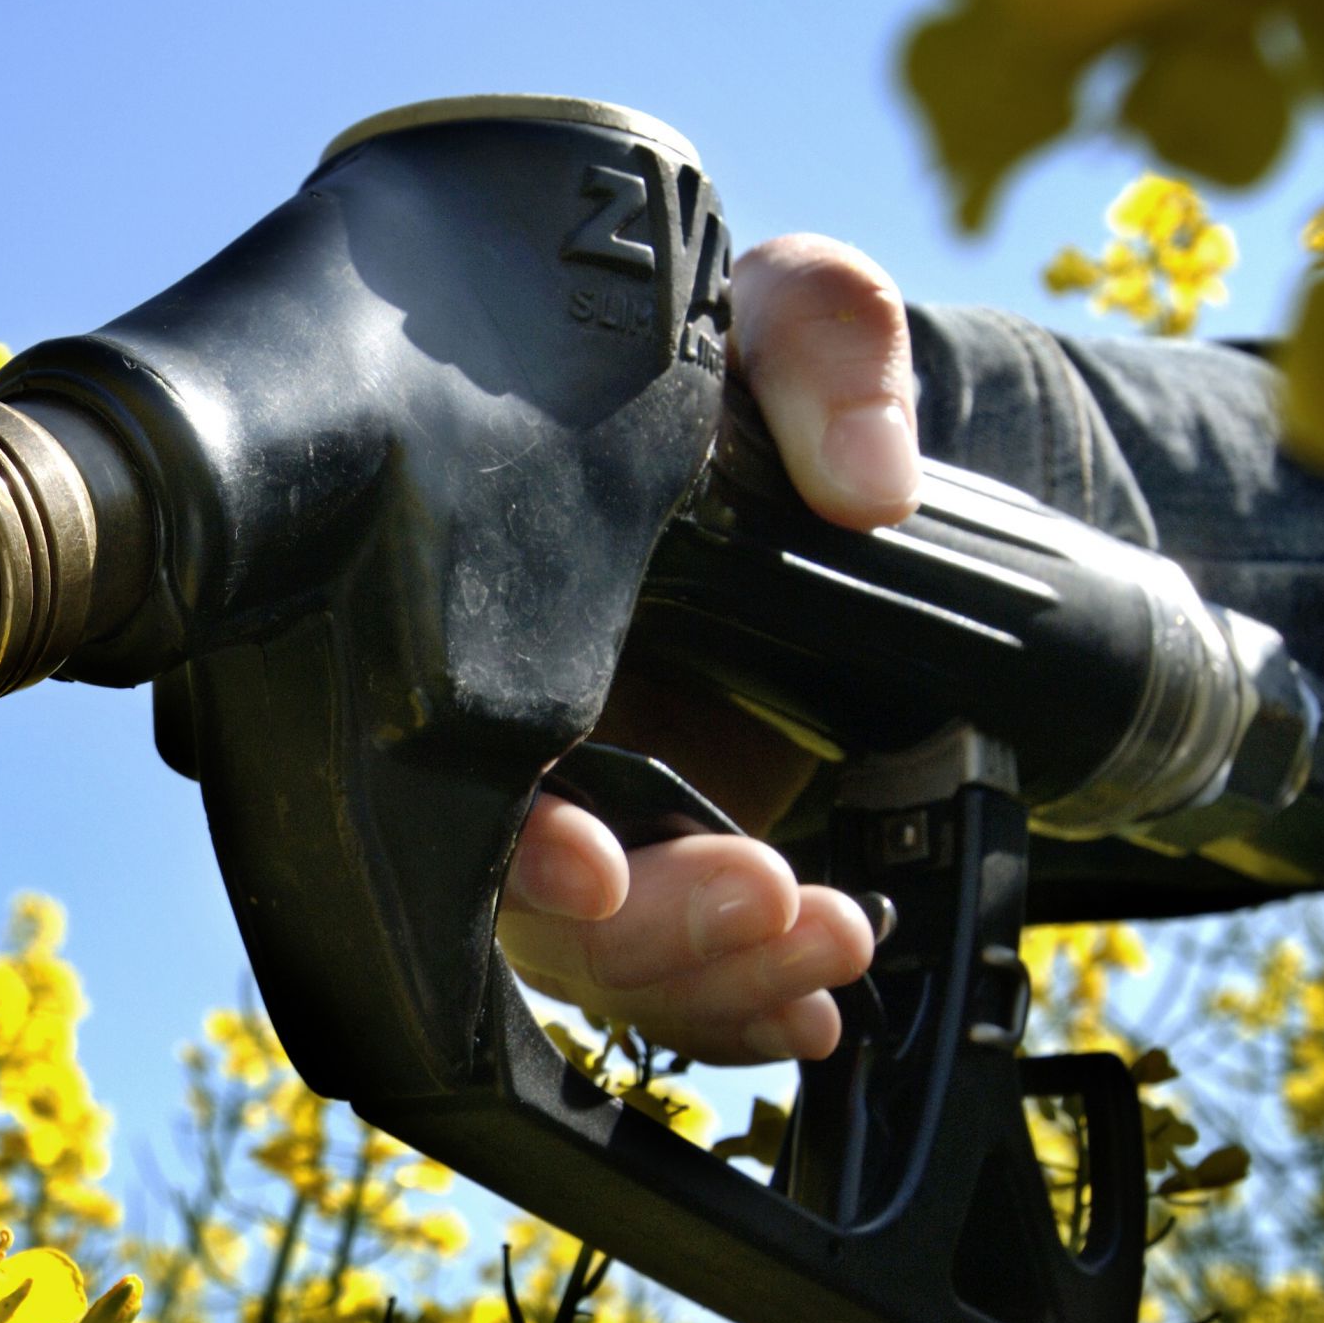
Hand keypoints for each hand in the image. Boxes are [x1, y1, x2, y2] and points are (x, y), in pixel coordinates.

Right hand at [497, 236, 919, 1062]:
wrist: (794, 449)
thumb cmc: (741, 372)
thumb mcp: (789, 313)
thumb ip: (827, 343)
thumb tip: (871, 479)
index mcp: (495, 610)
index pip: (452, 760)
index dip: (512, 843)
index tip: (595, 870)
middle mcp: (512, 726)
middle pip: (520, 902)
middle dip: (643, 935)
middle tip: (771, 895)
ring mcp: (583, 803)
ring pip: (594, 961)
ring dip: (710, 977)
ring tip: (834, 939)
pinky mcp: (658, 855)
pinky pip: (664, 977)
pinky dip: (733, 1009)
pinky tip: (810, 1005)